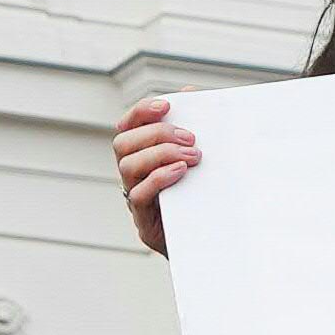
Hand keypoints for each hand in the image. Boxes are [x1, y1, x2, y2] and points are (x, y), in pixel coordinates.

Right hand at [112, 100, 201, 254]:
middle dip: (156, 134)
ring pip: (128, 166)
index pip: (127, 126)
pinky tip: (181, 172)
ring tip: (193, 157)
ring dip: (161, 154)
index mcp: (142, 156)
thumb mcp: (200, 158)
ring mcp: (136, 198)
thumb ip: (193, 127)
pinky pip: (138, 195)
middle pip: (123, 143)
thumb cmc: (202, 195)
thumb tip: (190, 93)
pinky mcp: (145, 222)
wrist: (212, 242)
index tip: (166, 106)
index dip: (141, 112)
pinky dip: (158, 178)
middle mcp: (133, 175)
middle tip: (191, 138)